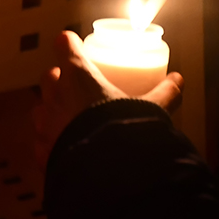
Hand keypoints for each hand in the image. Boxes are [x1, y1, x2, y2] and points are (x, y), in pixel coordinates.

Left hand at [33, 31, 183, 170]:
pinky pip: (42, 142)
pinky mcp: (42, 152)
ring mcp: (45, 125)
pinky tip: (65, 148)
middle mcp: (56, 96)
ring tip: (68, 117)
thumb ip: (165, 93)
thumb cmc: (124, 131)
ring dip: (51, 109)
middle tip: (74, 84)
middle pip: (49, 76)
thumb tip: (178, 81)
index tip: (73, 44)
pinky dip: (51, 142)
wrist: (104, 175)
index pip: (65, 45)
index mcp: (79, 77)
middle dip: (59, 77)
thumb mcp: (150, 109)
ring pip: (40, 108)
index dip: (69, 43)